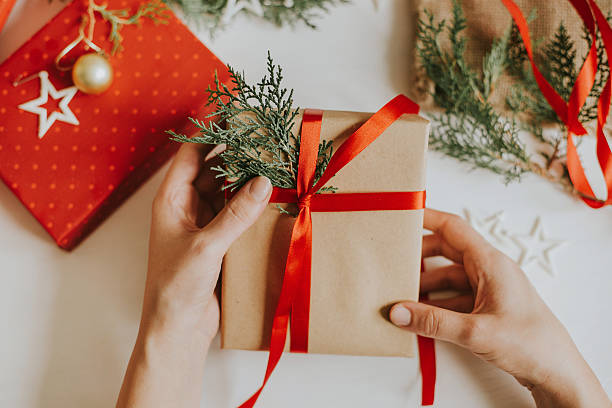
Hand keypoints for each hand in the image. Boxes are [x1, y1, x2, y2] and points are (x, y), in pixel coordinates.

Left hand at [117, 142, 271, 407]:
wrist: (177, 328)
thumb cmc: (176, 285)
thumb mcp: (206, 245)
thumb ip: (236, 214)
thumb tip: (263, 181)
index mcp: (171, 200)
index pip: (190, 155)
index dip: (210, 135)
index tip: (236, 118)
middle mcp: (186, 207)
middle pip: (212, 171)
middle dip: (236, 158)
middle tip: (264, 142)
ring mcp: (202, 225)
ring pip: (226, 193)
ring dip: (246, 183)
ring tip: (273, 166)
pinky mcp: (217, 242)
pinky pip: (235, 215)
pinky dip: (250, 206)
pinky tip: (271, 199)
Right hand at [390, 208, 610, 407]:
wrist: (557, 373)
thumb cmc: (531, 345)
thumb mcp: (475, 332)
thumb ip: (433, 321)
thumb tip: (398, 312)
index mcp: (491, 263)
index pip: (454, 228)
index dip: (428, 218)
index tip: (404, 215)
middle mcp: (490, 271)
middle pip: (447, 250)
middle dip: (420, 255)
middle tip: (394, 262)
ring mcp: (489, 289)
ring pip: (449, 276)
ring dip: (426, 284)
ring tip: (401, 293)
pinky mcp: (487, 308)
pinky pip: (455, 297)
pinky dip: (436, 303)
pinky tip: (420, 314)